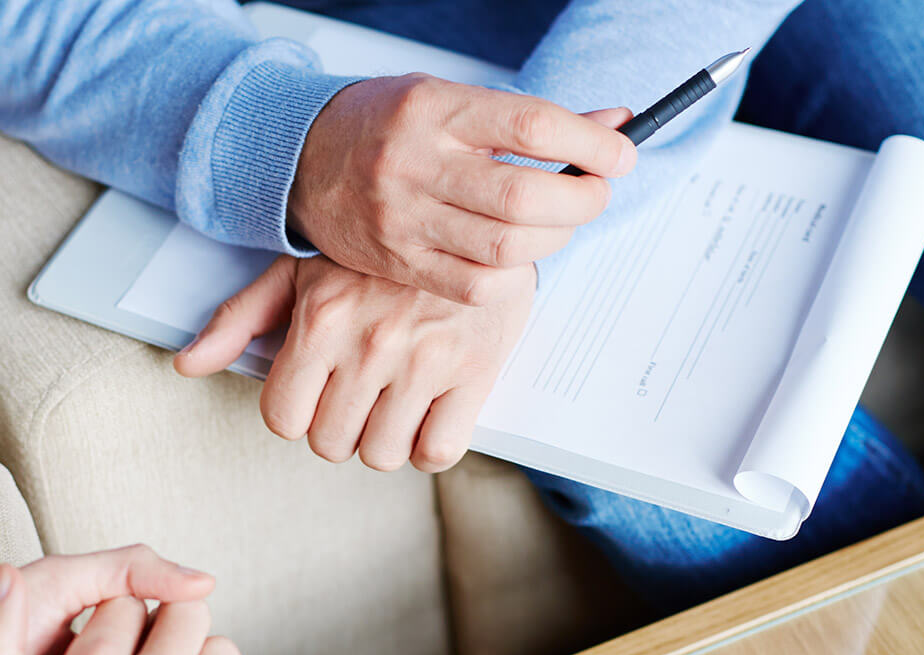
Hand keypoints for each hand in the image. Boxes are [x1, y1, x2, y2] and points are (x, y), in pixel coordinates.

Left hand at [175, 253, 534, 471]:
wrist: (470, 216)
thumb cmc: (379, 254)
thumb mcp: (301, 272)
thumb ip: (240, 318)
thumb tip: (187, 364)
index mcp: (322, 320)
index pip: (283, 418)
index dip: (298, 412)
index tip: (318, 393)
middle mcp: (369, 344)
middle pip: (330, 444)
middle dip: (339, 427)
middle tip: (359, 396)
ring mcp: (424, 360)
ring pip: (381, 455)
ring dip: (384, 440)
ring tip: (394, 403)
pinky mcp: (474, 371)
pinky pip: (437, 453)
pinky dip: (430, 446)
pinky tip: (429, 414)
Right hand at [290, 74, 632, 304]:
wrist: (303, 159)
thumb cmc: (387, 126)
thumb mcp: (452, 101)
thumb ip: (527, 119)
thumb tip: (613, 127)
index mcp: (437, 110)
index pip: (532, 126)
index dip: (590, 145)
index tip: (620, 155)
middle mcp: (417, 164)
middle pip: (523, 197)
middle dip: (581, 200)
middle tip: (594, 193)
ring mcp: (405, 219)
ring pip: (505, 247)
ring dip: (554, 240)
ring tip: (559, 223)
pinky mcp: (398, 262)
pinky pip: (475, 285)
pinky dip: (512, 274)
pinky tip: (516, 253)